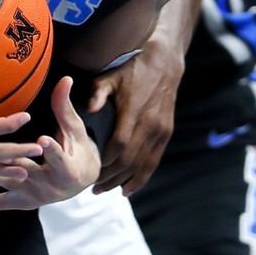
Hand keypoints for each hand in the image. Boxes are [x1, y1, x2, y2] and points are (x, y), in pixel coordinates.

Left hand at [0, 77, 99, 218]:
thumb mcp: (74, 129)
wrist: (79, 180)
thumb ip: (65, 106)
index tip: (44, 139)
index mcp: (67, 169)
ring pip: (8, 185)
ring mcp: (33, 196)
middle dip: (12, 163)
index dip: (52, 150)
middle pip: (28, 171)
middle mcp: (50, 186)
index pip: (59, 158)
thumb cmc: (77, 148)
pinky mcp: (20, 202)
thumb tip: (65, 78)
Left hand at [89, 38, 183, 194]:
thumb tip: (88, 109)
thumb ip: (98, 92)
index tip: (90, 170)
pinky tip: (130, 188)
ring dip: (126, 181)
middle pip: (130, 160)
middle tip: (94, 188)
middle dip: (112, 176)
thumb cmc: (131, 69)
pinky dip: (143, 177)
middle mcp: (150, 125)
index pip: (119, 144)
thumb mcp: (110, 76)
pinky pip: (155, 161)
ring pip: (143, 164)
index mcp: (134, 111)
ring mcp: (161, 130)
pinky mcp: (166, 133)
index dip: (105, 160)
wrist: (164, 63)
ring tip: (108, 191)